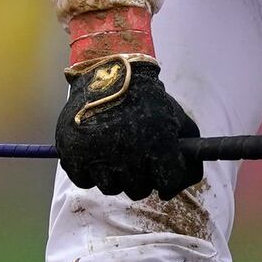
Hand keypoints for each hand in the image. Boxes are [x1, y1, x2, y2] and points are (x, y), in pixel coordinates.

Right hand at [56, 58, 201, 199]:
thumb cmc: (146, 98)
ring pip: (110, 188)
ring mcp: (98, 155)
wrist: (108, 70)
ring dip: (115, 174)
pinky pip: (85, 180)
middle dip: (140, 175)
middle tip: (135, 155)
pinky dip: (89, 170)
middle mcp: (128, 154)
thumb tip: (171, 190)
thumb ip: (189, 154)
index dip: (166, 175)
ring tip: (114, 150)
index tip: (160, 165)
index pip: (167, 183)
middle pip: (138, 191)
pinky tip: (95, 150)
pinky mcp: (73, 154)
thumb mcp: (177, 118)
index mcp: (158, 144)